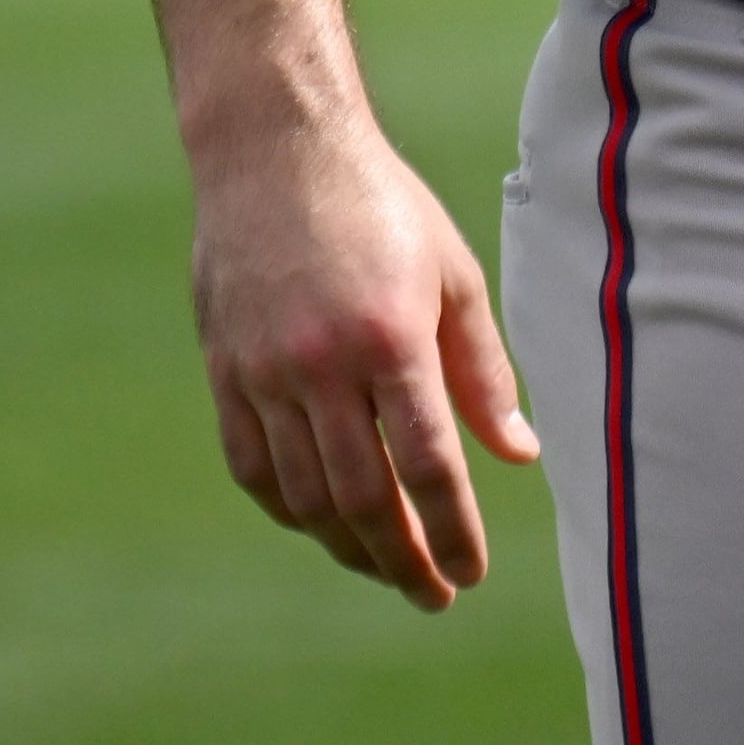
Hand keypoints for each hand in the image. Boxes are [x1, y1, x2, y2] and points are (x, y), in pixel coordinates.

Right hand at [187, 111, 541, 608]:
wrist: (275, 151)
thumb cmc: (383, 207)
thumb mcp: (453, 274)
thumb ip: (483, 370)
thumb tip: (518, 454)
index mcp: (391, 337)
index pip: (427, 465)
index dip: (451, 531)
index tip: (470, 573)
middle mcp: (322, 364)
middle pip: (363, 498)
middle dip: (402, 559)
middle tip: (433, 593)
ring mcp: (264, 371)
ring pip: (305, 495)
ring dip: (347, 546)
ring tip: (386, 566)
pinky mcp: (225, 370)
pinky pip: (252, 467)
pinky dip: (289, 509)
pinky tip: (322, 524)